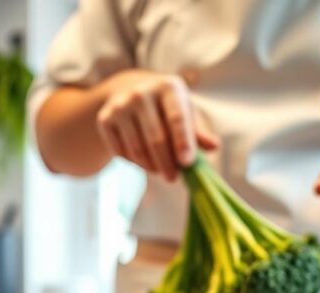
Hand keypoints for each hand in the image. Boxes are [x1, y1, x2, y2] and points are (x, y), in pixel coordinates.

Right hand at [96, 71, 218, 180]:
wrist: (130, 92)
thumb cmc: (167, 107)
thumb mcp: (185, 113)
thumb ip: (198, 132)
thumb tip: (214, 146)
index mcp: (168, 87)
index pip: (177, 118)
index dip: (183, 142)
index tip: (187, 163)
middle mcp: (141, 92)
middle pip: (156, 138)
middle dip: (167, 163)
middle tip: (173, 179)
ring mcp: (120, 105)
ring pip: (137, 149)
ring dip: (151, 166)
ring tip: (160, 170)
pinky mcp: (105, 118)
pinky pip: (121, 152)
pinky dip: (134, 162)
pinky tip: (143, 160)